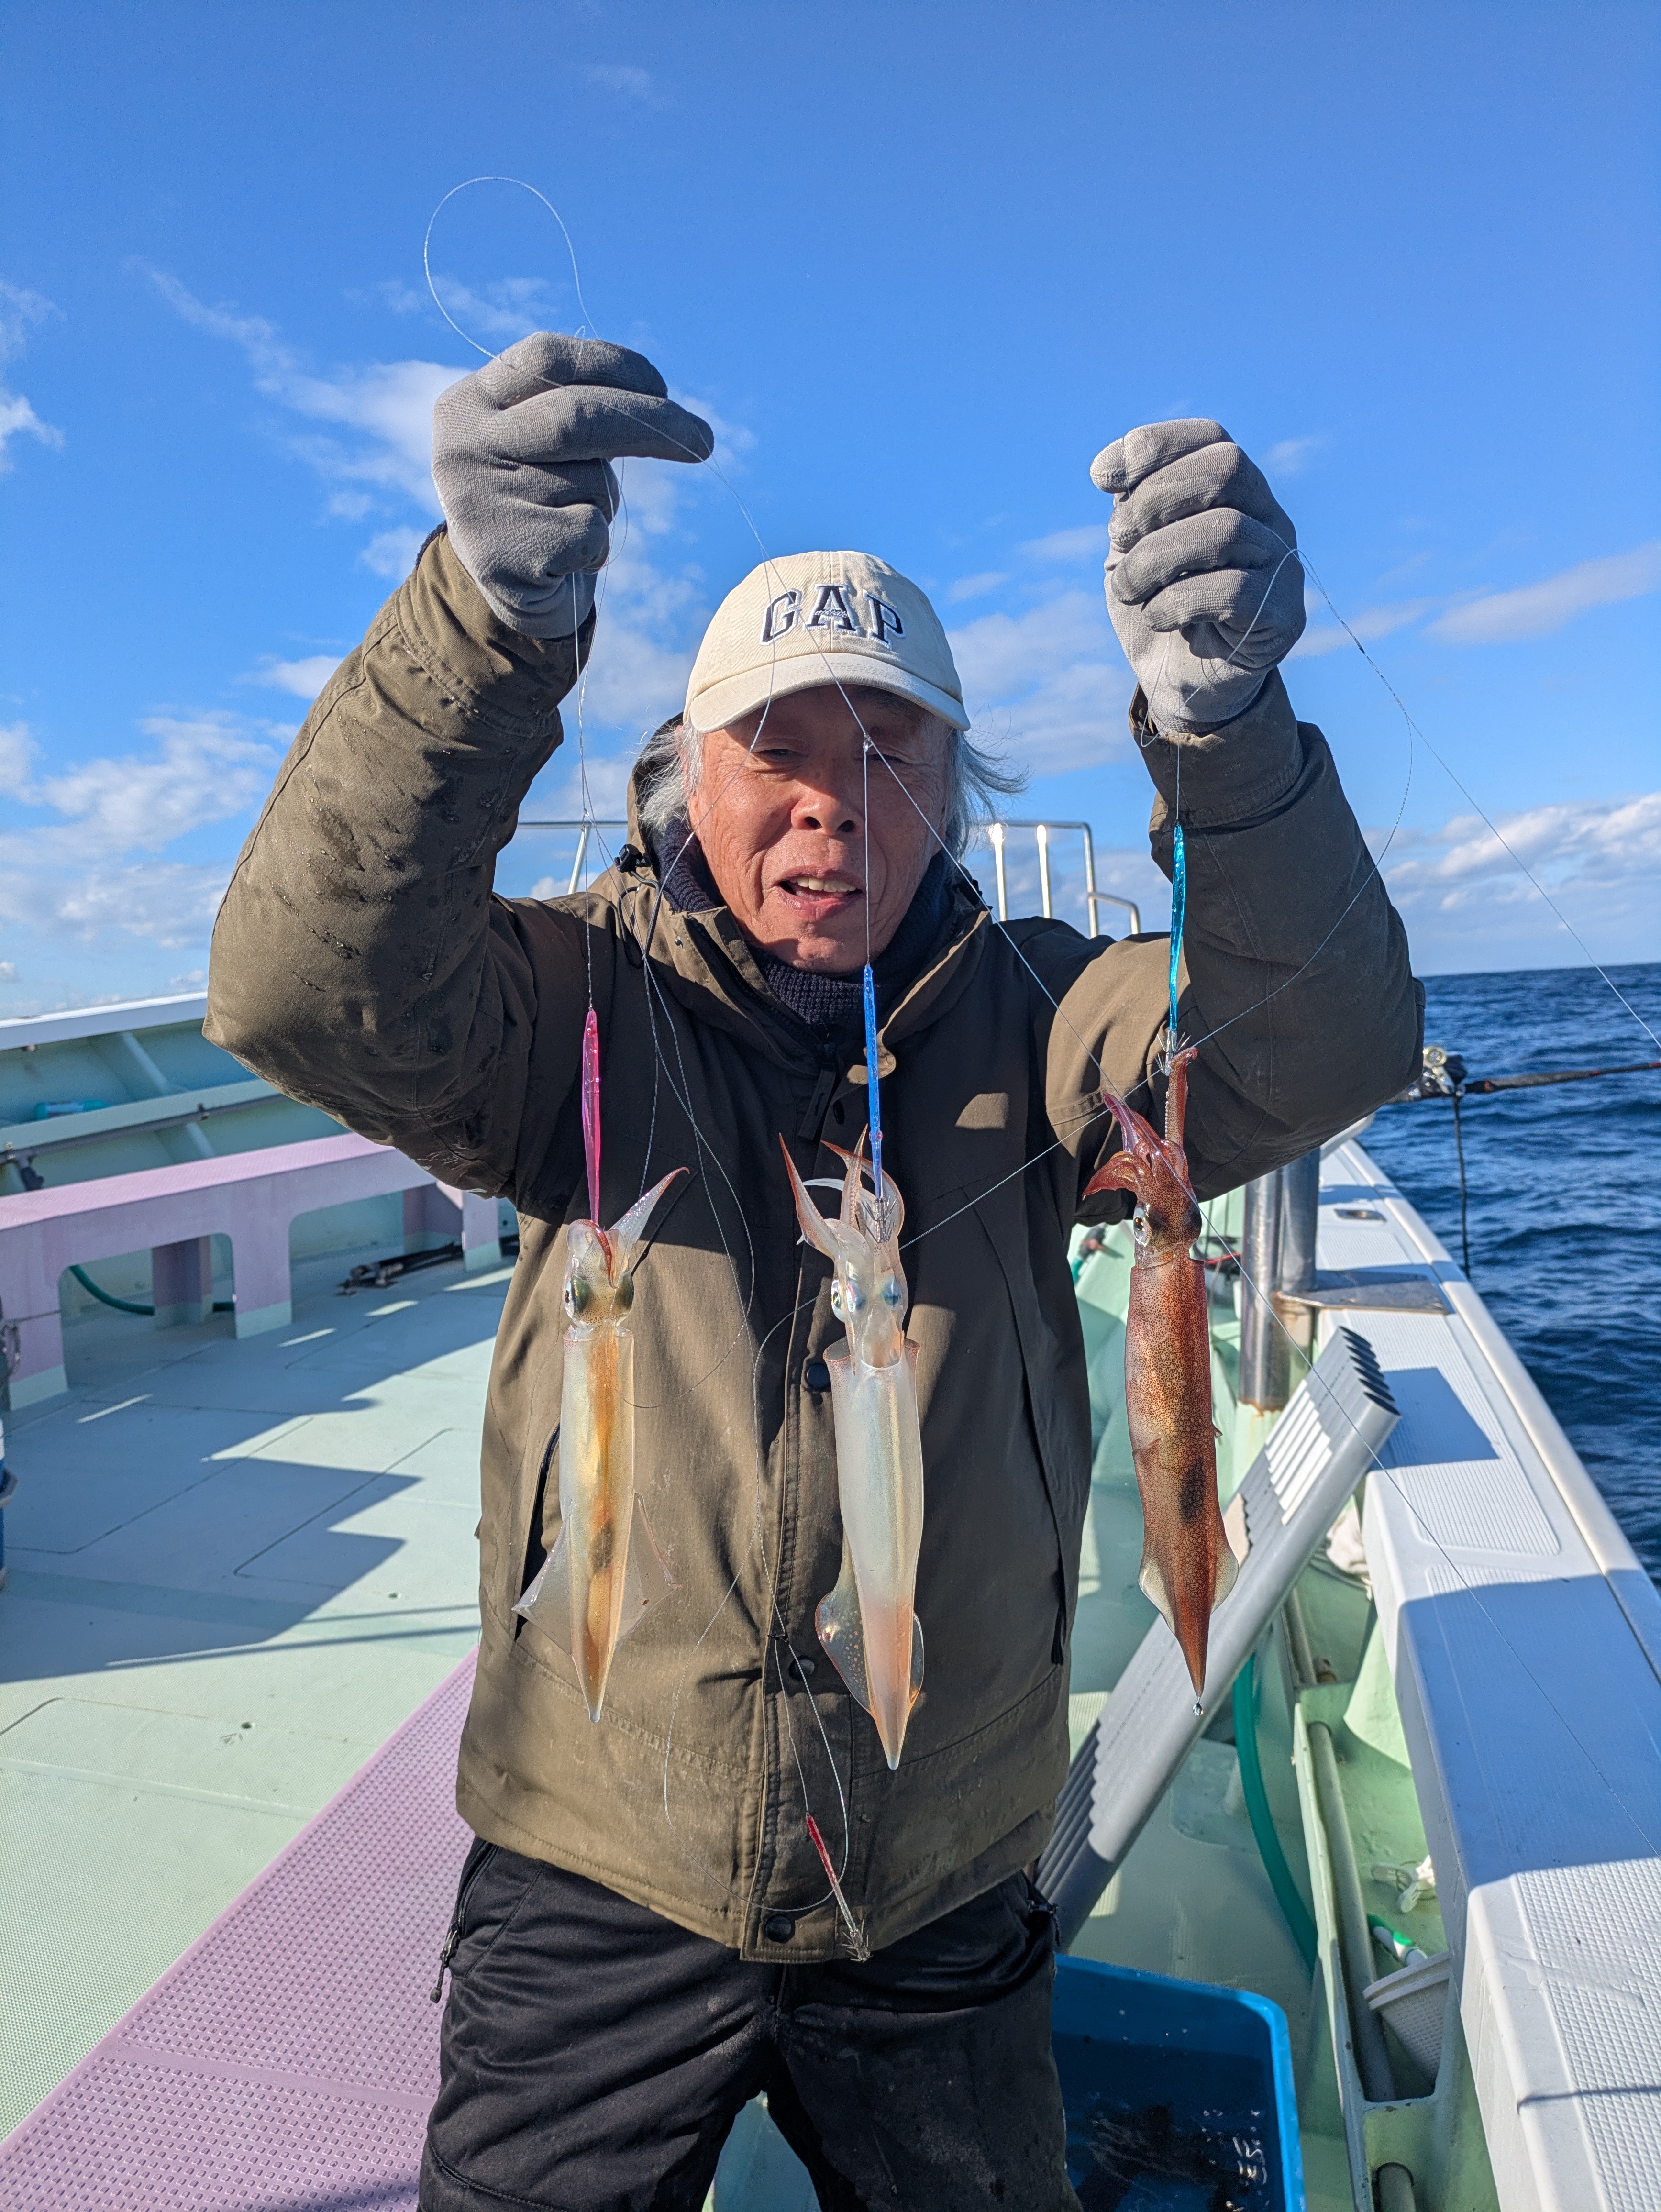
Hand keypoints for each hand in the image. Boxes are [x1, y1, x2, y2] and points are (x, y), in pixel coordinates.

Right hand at [432, 333, 713, 637]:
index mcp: (468, 402)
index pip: (546, 359)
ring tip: (572, 517)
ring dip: (605, 499)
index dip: (613, 365)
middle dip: (652, 423)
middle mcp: (461, 446)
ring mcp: (477, 502)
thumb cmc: (539, 499)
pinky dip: (597, 544)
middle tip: (704, 440)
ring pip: (590, 481)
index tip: (662, 386)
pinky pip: (590, 532)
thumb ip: (580, 407)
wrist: (505, 590)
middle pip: (576, 416)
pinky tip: (567, 557)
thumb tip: (660, 401)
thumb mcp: (543, 441)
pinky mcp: (502, 556)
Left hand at [1090, 420, 1305, 733]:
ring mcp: (1282, 567)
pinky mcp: (1283, 618)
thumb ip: (1130, 503)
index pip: (1211, 438)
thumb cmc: (1158, 607)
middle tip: (1118, 539)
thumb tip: (1109, 468)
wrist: (1178, 685)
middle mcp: (1269, 520)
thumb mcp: (1133, 549)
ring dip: (1154, 558)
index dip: (1154, 446)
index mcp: (1237, 494)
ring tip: (1127, 587)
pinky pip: (1232, 591)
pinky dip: (1177, 601)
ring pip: (1225, 529)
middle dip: (1154, 499)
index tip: (1100, 480)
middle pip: (1226, 468)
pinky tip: (1156, 616)